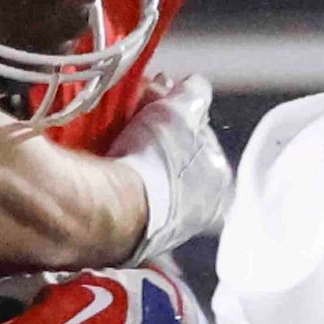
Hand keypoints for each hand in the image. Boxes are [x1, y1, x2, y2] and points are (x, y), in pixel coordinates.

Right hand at [111, 74, 231, 263]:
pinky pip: (124, 195)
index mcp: (221, 185)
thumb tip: (195, 84)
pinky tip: (103, 158)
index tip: (159, 98)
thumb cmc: (157, 159)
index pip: (203, 138)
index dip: (180, 113)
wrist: (111, 208)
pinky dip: (116, 175)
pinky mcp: (126, 239)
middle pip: (175, 158)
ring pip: (148, 177)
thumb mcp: (182, 109)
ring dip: (134, 152)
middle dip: (156, 132)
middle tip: (134, 111)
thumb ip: (195, 93)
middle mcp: (197, 213)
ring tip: (113, 130)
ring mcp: (161, 229)